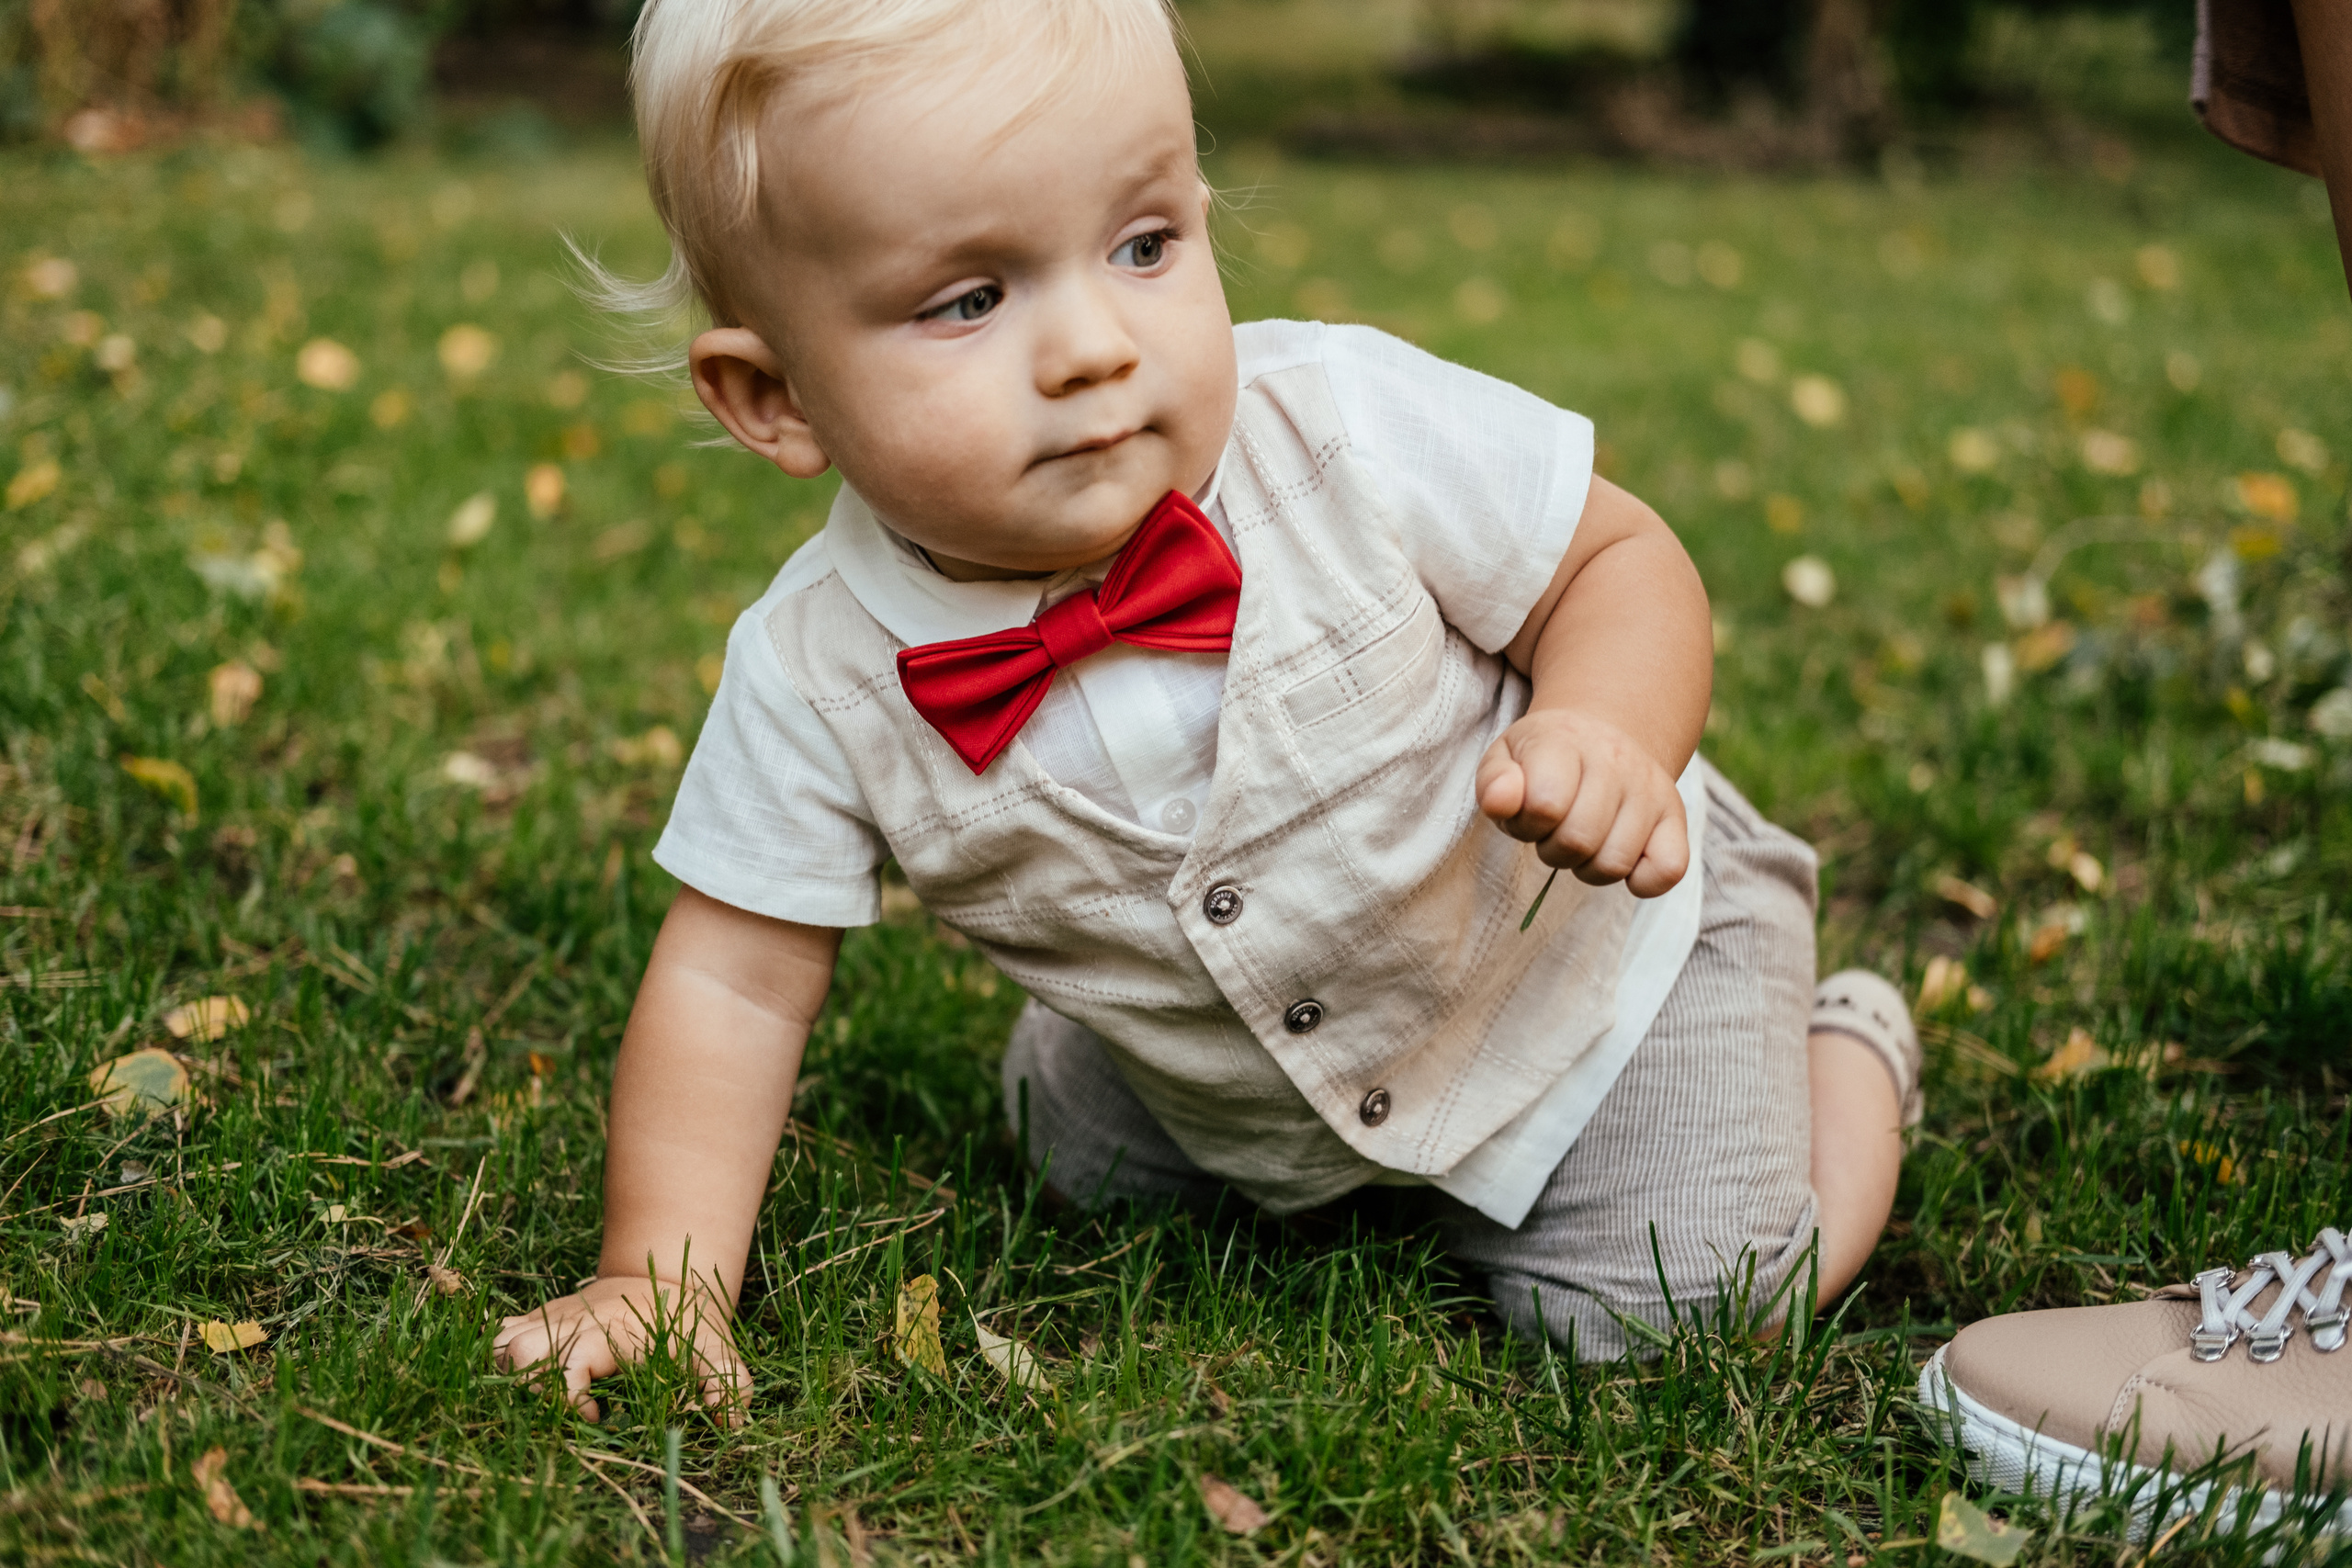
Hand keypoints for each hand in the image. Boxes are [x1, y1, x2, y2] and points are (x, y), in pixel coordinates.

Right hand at [492, 1275, 748, 1424]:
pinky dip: (500, 1360)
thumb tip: (731, 1421)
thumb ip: (726, 1382)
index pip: (565, 1368)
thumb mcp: (715, 1348)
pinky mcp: (541, 1320)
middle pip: (518, 1355)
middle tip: (560, 1409)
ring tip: (539, 1398)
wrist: (668, 1272)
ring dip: (509, 1375)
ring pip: (499, 1345)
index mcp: (604, 1335)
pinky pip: (499, 1336)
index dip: (570, 1400)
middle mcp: (570, 1325)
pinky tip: (529, 1381)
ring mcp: (551, 1320)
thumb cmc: (689, 1321)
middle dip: (528, 1391)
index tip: (596, 1415)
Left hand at [1475, 708, 1688, 897]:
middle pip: (1578, 841)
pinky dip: (1642, 881)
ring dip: (1587, 867)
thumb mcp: (1505, 758)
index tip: (1527, 812)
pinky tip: (1623, 857)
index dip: (1525, 823)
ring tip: (1582, 838)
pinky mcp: (1675, 816)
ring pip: (1614, 863)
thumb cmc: (1543, 759)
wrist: (1601, 732)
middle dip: (1553, 849)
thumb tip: (1500, 802)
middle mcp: (1615, 759)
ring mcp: (1650, 788)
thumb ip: (1493, 782)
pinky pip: (1668, 870)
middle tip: (1554, 829)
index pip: (1545, 804)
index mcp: (1565, 741)